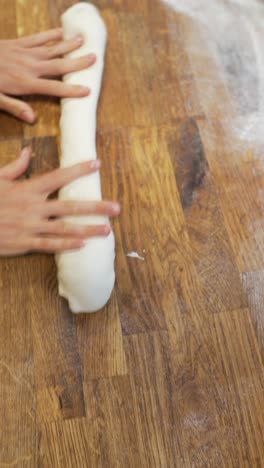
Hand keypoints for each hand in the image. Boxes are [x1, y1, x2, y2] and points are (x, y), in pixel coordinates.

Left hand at [0, 28, 94, 122]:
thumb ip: (14, 107)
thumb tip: (32, 119)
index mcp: (25, 83)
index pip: (53, 88)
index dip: (71, 90)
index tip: (87, 90)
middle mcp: (29, 67)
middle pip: (58, 65)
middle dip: (77, 63)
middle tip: (94, 58)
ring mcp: (24, 53)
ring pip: (51, 49)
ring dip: (67, 45)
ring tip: (83, 41)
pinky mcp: (17, 43)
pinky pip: (37, 38)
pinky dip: (50, 35)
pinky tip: (60, 32)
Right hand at [0, 147, 119, 255]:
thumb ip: (14, 167)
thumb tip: (26, 151)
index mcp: (27, 189)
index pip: (58, 177)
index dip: (78, 170)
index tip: (96, 164)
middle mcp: (33, 208)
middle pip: (70, 206)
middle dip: (95, 207)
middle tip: (116, 207)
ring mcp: (30, 227)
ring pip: (65, 228)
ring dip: (88, 229)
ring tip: (107, 230)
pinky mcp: (25, 243)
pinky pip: (49, 245)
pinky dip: (66, 246)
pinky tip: (83, 245)